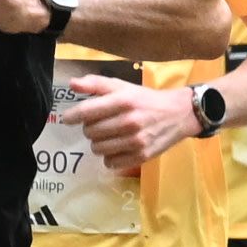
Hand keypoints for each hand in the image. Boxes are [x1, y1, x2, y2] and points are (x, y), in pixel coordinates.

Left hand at [72, 72, 200, 176]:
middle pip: (90, 132)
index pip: (87, 111)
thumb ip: (97, 84)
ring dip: (98, 143)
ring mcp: (136, 141)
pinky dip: (110, 156)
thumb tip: (72, 84)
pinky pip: (110, 163)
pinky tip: (117, 147)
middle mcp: (129, 121)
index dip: (72, 116)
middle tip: (100, 124)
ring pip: (98, 149)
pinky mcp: (141, 156)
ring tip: (108, 136)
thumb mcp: (123, 86)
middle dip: (90, 128)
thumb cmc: (146, 99)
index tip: (67, 119)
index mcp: (123, 100)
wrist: (179, 114)